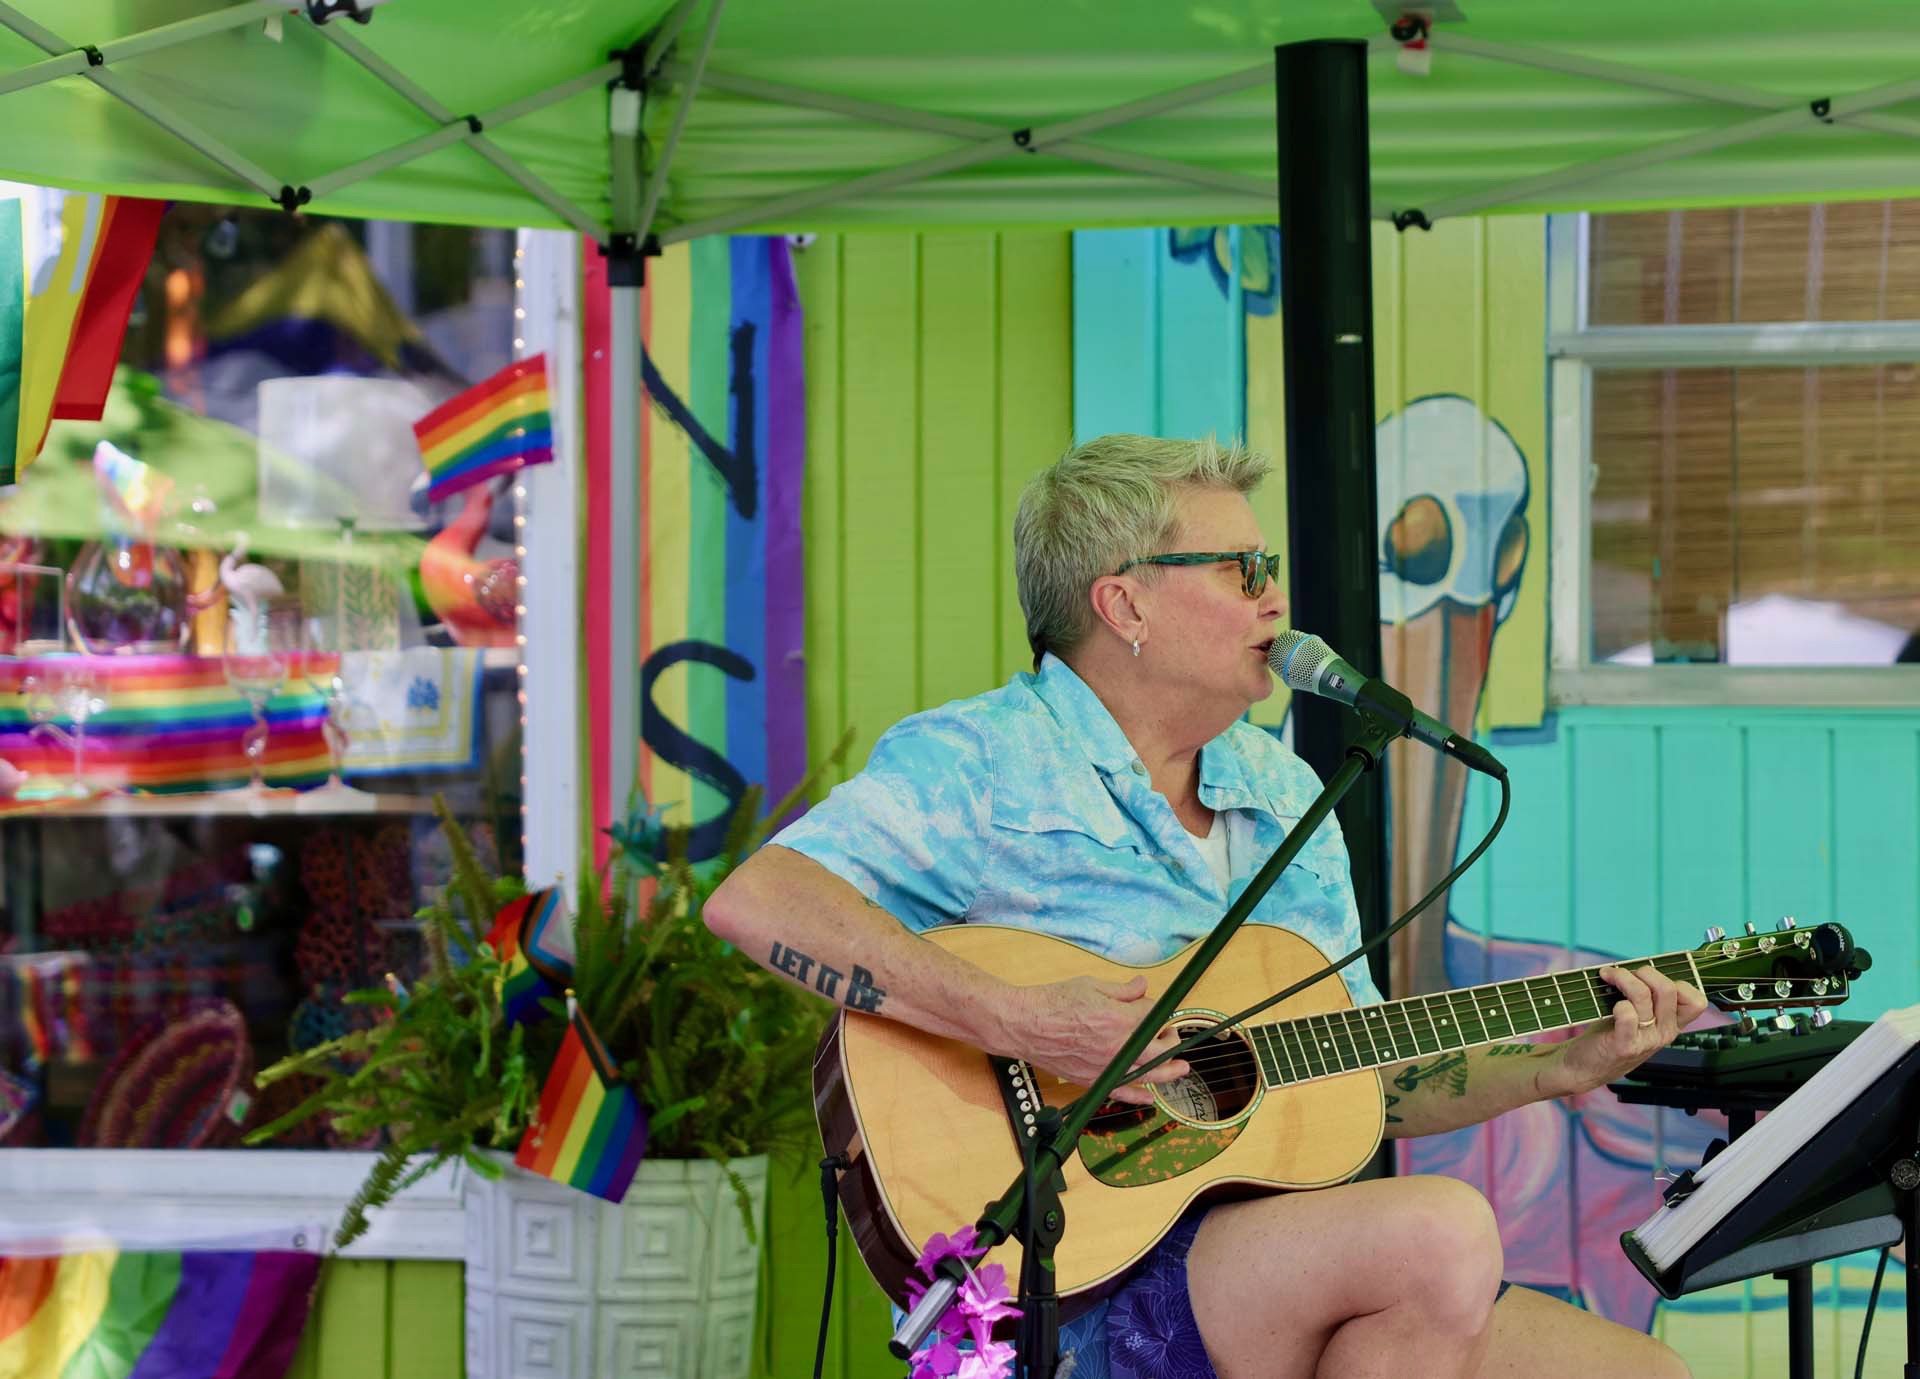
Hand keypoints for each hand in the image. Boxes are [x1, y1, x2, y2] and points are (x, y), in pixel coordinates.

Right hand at [1005, 973, 1188, 1106]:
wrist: (1024, 1024)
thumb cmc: (1052, 1003)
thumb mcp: (1091, 985)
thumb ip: (1122, 990)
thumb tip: (1142, 986)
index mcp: (1119, 1017)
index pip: (1154, 1014)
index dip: (1157, 1009)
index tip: (1154, 1007)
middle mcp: (1118, 1045)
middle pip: (1161, 1048)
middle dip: (1171, 1039)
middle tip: (1171, 1034)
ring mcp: (1107, 1066)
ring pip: (1149, 1074)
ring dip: (1169, 1071)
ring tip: (1181, 1069)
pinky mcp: (1093, 1080)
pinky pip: (1122, 1093)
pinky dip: (1138, 1096)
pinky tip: (1150, 1097)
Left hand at [1538, 963, 1709, 1098]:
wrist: (1584, 1066)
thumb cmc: (1610, 1033)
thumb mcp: (1638, 1016)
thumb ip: (1647, 996)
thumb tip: (1640, 965)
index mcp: (1672, 1024)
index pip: (1696, 1000)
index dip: (1677, 981)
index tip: (1651, 978)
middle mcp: (1665, 1033)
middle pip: (1669, 989)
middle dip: (1645, 972)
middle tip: (1624, 974)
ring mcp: (1647, 1041)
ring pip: (1644, 995)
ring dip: (1622, 977)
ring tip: (1607, 975)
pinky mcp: (1625, 1046)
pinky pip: (1628, 1015)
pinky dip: (1617, 1003)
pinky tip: (1608, 1003)